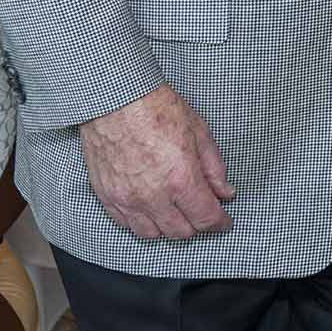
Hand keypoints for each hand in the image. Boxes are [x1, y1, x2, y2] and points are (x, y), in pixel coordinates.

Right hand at [78, 83, 235, 240]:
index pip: (205, 218)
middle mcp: (153, 195)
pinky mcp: (106, 195)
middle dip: (196, 225)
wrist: (114, 97)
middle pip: (180, 232)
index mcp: (181, 178)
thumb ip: (214, 167)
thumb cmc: (155, 106)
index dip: (219, 223)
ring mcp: (127, 198)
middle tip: (200, 212)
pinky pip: (125, 223)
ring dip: (167, 227)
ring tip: (175, 212)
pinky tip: (149, 208)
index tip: (223, 221)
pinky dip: (140, 221)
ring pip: (151, 233)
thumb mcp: (198, 130)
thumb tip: (225, 191)